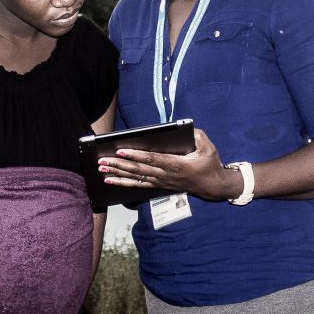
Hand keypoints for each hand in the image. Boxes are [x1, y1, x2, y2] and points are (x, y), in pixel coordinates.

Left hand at [97, 128, 237, 200]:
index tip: (121, 150)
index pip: (152, 159)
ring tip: (102, 169)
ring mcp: (161, 182)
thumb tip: (185, 128)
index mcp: (176, 165)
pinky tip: (111, 180)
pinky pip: (138, 185)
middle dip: (119, 164)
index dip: (136, 155)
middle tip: (102, 160)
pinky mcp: (158, 185)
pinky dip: (123, 183)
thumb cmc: (209, 163)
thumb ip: (197, 136)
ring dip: (117, 174)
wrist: (212, 185)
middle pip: (139, 169)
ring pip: (136, 178)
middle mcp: (166, 175)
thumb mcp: (207, 147)